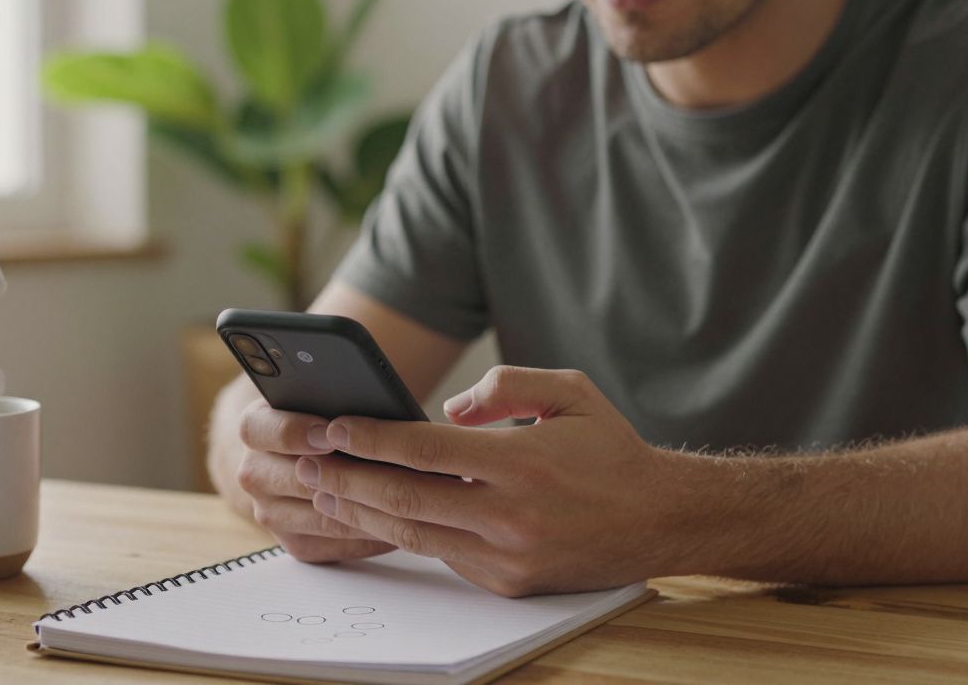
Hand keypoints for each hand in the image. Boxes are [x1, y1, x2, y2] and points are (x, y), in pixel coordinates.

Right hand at [235, 398, 395, 561]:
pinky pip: (335, 544)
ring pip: (320, 516)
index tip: (330, 434)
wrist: (306, 454)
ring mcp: (271, 513)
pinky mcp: (296, 542)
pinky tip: (400, 522)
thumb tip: (365, 403)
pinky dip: (368, 534)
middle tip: (382, 472)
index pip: (259, 430)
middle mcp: (254, 474)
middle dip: (342, 477)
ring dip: (364, 509)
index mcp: (254, 428)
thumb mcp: (320, 398)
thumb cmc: (324, 417)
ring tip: (405, 498)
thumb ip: (330, 397)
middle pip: (294, 480)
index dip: (294, 432)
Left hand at [294, 366, 693, 595]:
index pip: (424, 449)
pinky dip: (403, 533)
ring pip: (414, 532)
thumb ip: (507, 385)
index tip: (334, 426)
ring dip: (362, 510)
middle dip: (347, 477)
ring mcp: (506, 555)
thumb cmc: (611, 451)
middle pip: (404, 496)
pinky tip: (374, 515)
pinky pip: (442, 553)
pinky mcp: (507, 582)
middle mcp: (509, 515)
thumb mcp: (570, 392)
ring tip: (325, 488)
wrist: (660, 521)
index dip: (371, 437)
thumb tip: (450, 410)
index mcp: (521, 462)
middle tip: (306, 461)